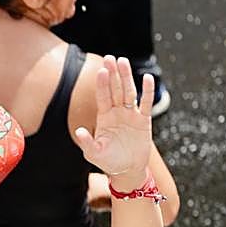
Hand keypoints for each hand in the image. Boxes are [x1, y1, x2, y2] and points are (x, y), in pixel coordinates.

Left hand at [74, 56, 153, 186]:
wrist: (127, 169)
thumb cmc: (108, 161)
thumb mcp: (94, 153)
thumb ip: (87, 142)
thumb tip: (78, 131)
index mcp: (104, 117)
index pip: (103, 96)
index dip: (102, 84)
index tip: (101, 70)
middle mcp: (117, 112)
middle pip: (115, 89)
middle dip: (113, 74)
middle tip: (110, 57)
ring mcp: (130, 114)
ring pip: (129, 92)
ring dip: (127, 77)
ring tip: (124, 61)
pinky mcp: (143, 120)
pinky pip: (146, 103)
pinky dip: (147, 91)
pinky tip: (147, 78)